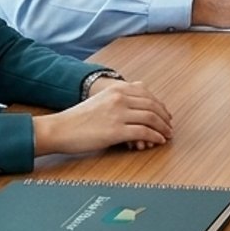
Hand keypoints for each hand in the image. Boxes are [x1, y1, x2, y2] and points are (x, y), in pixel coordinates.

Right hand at [33, 79, 172, 155]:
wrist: (60, 129)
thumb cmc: (77, 119)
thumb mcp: (100, 100)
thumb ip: (118, 98)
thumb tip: (137, 105)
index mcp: (117, 89)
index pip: (147, 94)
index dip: (160, 105)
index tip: (165, 114)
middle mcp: (120, 98)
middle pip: (152, 105)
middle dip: (164, 117)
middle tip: (169, 126)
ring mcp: (119, 114)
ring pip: (151, 118)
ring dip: (163, 128)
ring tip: (167, 135)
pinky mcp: (116, 131)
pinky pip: (144, 132)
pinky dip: (155, 136)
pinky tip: (158, 141)